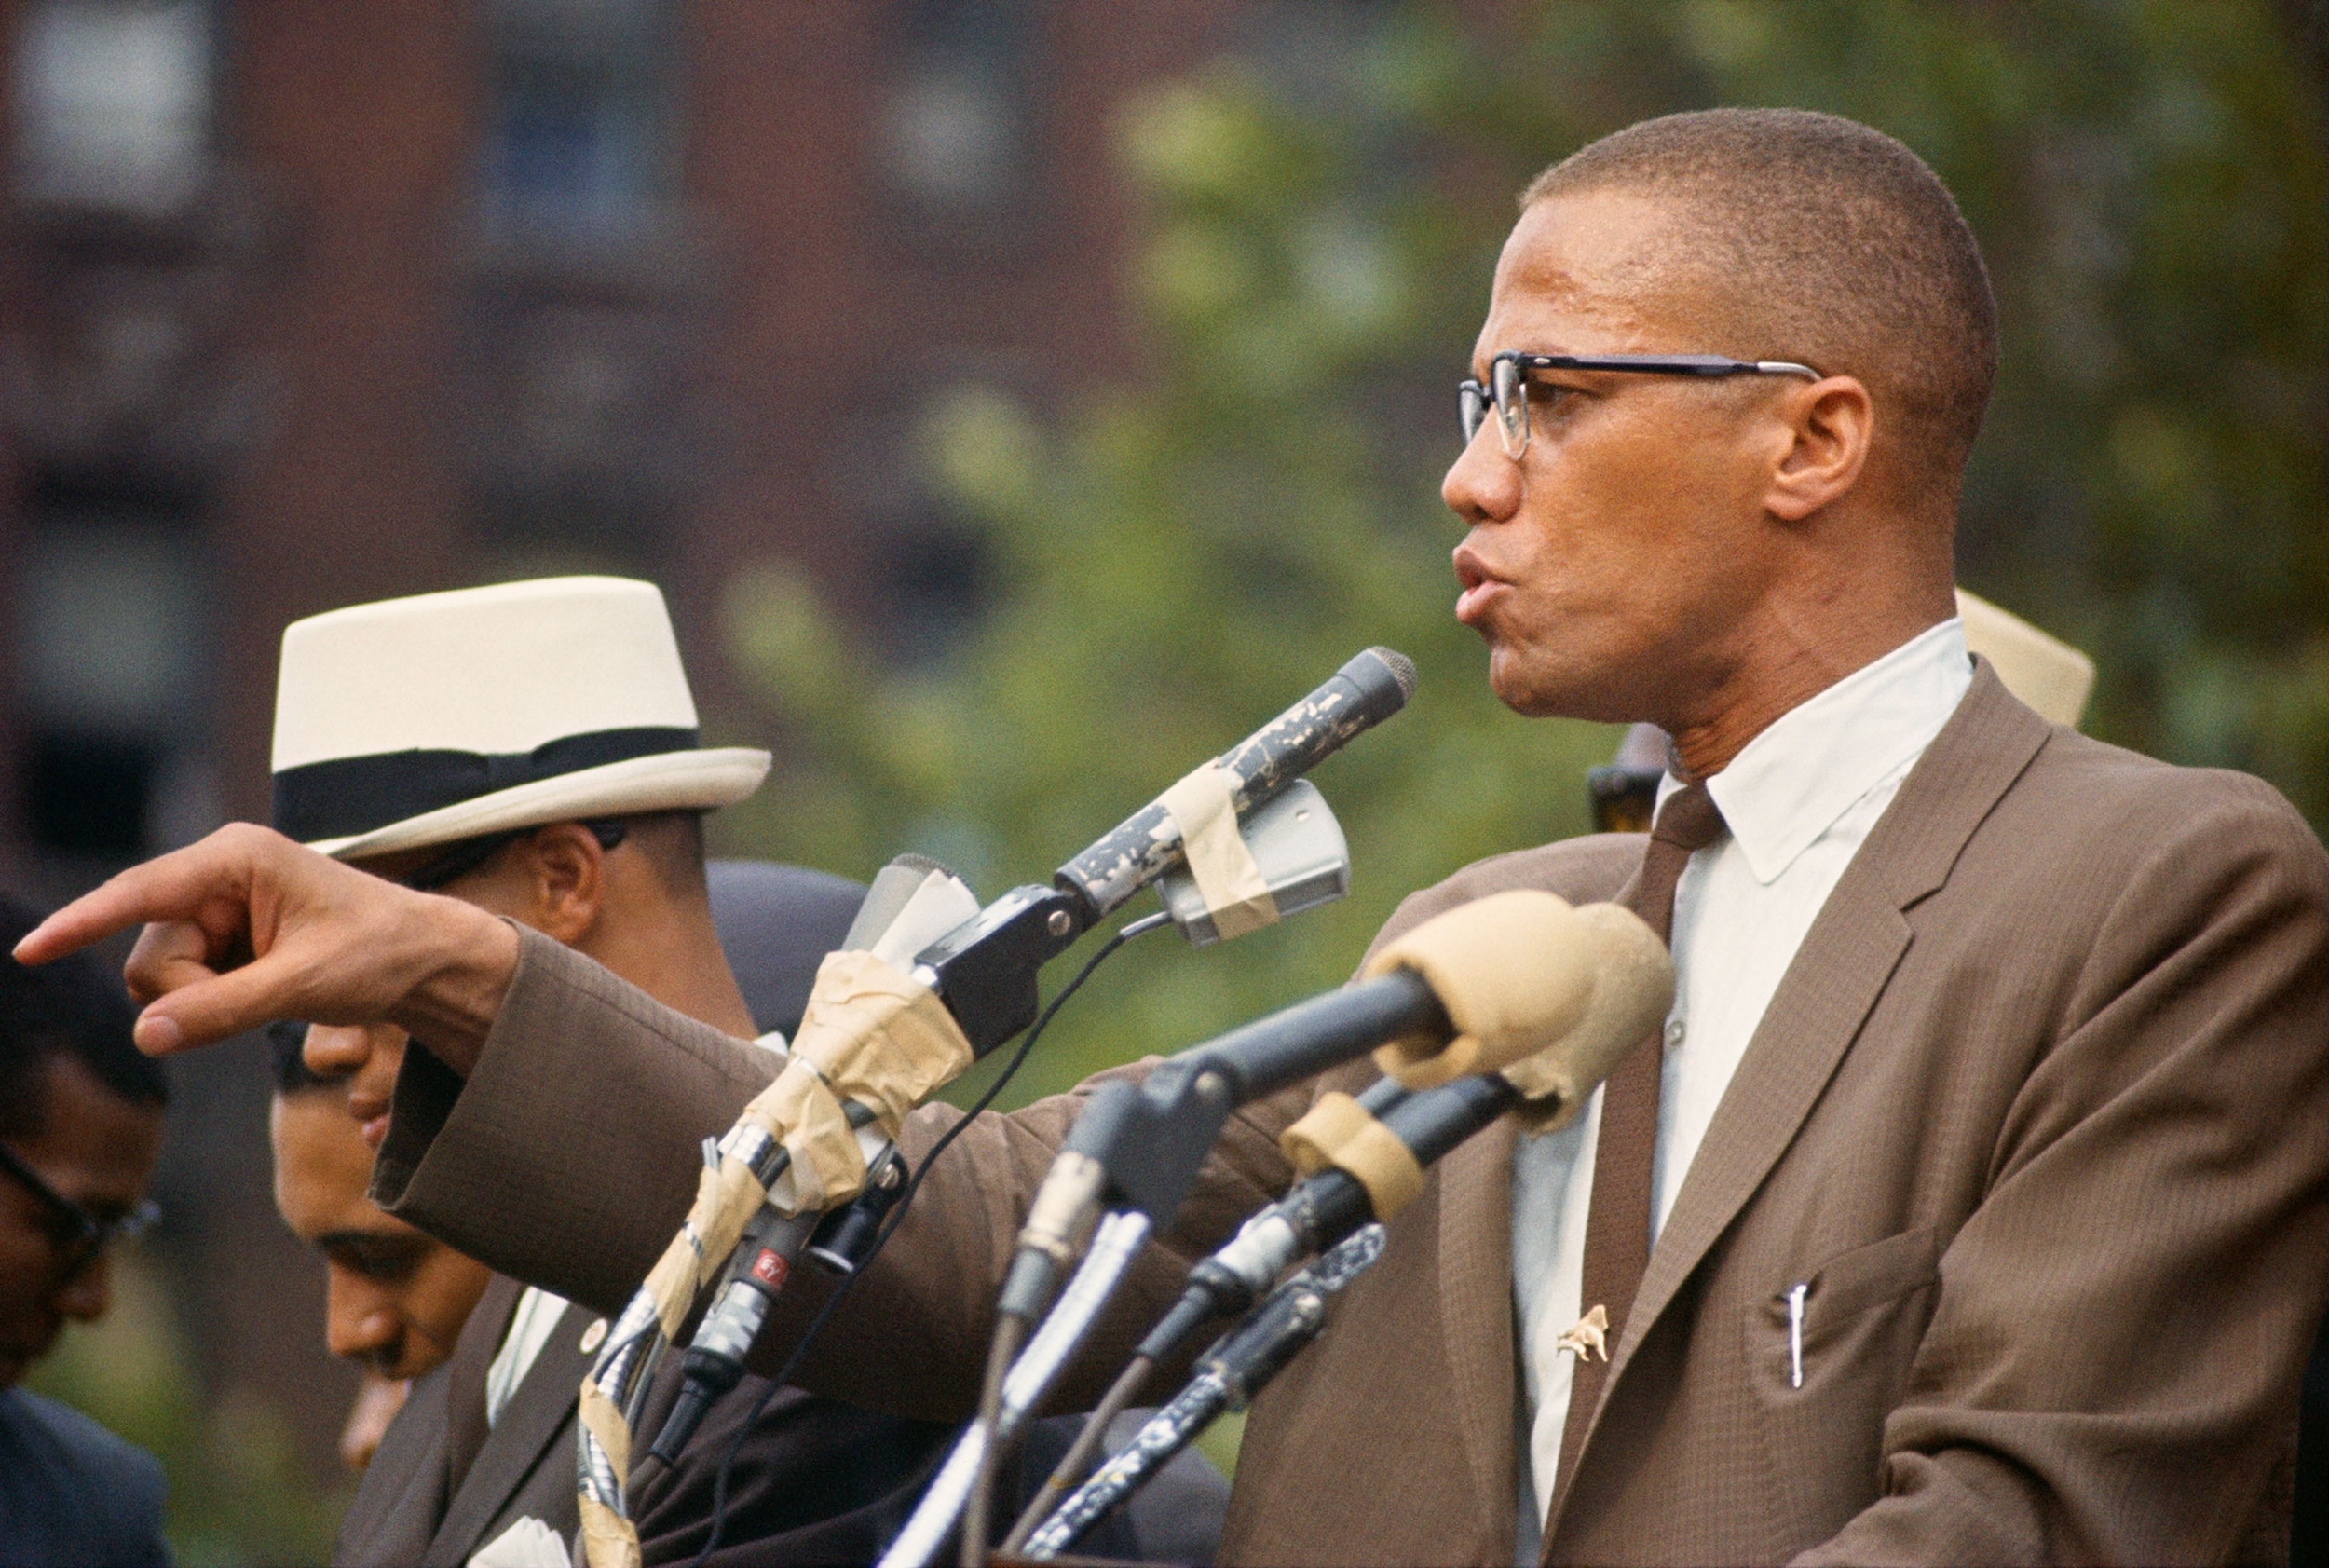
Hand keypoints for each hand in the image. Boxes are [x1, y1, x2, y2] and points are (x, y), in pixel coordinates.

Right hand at [12, 823, 518, 1072]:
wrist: (426, 961)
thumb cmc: (381, 954)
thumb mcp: (304, 985)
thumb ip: (223, 1011)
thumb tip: (147, 1035)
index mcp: (237, 858)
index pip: (139, 892)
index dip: (81, 924)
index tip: (29, 951)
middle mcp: (218, 873)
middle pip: (150, 955)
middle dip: (192, 991)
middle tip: (267, 991)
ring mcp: (218, 905)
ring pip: (161, 977)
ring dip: (207, 999)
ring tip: (275, 985)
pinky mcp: (223, 936)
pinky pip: (185, 985)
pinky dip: (217, 1001)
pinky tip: (267, 986)